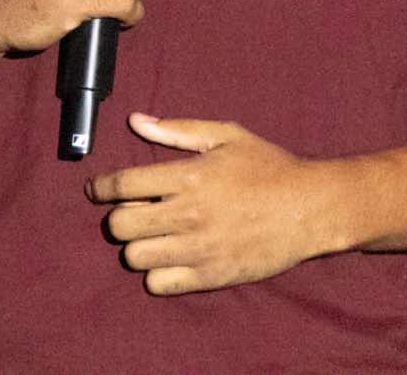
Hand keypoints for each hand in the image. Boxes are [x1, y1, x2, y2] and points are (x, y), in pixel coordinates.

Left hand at [88, 113, 344, 294]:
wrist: (310, 209)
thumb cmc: (269, 167)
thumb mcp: (226, 136)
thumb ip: (177, 130)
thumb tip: (136, 121)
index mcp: (188, 176)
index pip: (122, 185)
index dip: (100, 188)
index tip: (96, 190)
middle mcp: (188, 214)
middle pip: (120, 225)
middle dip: (119, 217)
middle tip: (132, 212)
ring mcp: (198, 249)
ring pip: (134, 257)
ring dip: (137, 246)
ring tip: (153, 237)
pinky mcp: (211, 277)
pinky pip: (158, 284)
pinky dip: (157, 273)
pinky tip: (170, 258)